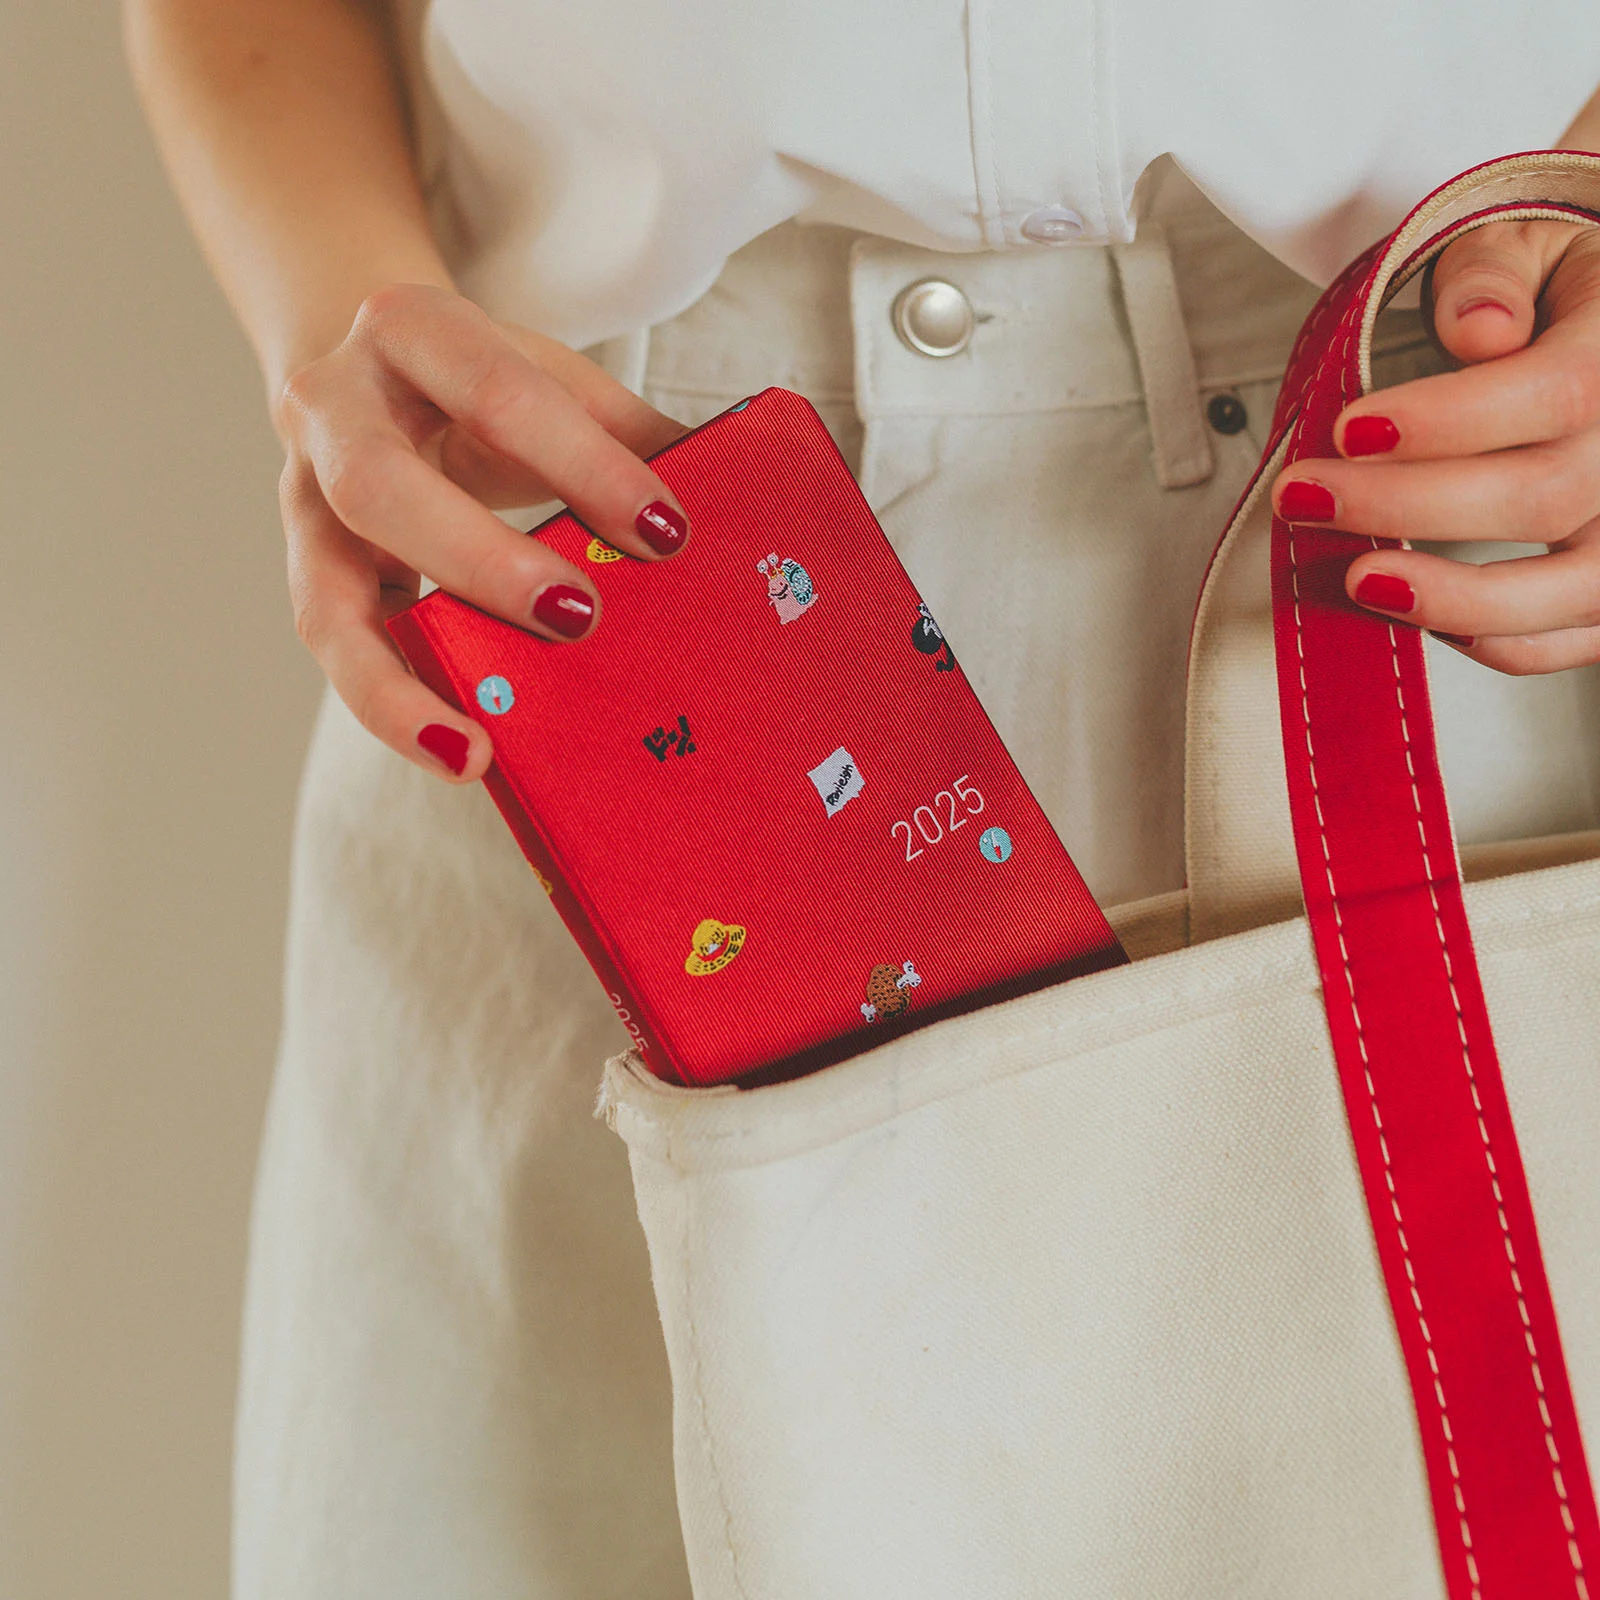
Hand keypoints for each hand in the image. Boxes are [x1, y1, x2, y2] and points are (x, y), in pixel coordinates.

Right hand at [277, 284, 689, 780]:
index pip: (496, 391)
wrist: (370, 372)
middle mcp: (331, 409)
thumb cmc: (481, 386)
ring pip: (324, 599)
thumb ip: (631, 436)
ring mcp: (303, 501)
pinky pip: (336, 654)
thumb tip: (740, 493)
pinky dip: (392, 707)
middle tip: (578, 619)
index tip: (667, 532)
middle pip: (381, 487)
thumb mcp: (554, 384)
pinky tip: (458, 752)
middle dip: (481, 559)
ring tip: (473, 751)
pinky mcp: (308, 574)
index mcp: (411, 329)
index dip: (583, 462)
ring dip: (397, 683)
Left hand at [1271, 217, 1599, 673]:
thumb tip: (1478, 329)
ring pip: (1569, 589)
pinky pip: (1568, 639)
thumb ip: (1489, 274)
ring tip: (1355, 576)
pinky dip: (1491, 640)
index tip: (1348, 431)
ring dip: (1448, 596)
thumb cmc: (1552, 292)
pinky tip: (1413, 608)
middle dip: (1405, 505)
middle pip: (1543, 496)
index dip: (1447, 420)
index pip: (1556, 393)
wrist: (1595, 334)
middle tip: (1304, 497)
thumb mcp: (1523, 242)